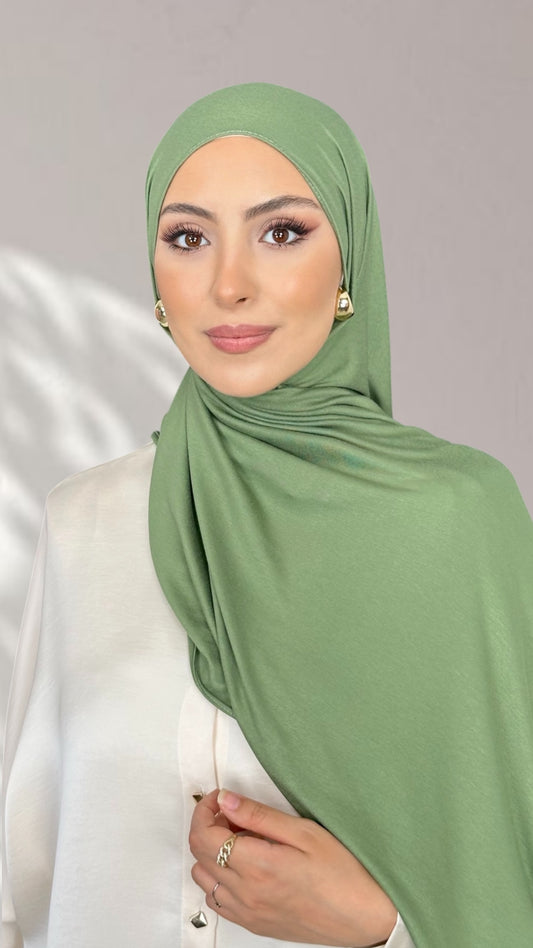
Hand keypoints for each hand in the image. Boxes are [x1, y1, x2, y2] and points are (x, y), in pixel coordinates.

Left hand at [189, 788, 395, 946]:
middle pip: (198, 856)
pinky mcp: (254, 925)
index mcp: (257, 867)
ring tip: (239, 838)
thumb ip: (259, 815)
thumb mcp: (304, 831)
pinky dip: (218, 879)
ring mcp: (247, 913)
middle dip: (207, 826)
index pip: (203, 836)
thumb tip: (226, 800)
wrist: (363, 916)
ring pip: (203, 880)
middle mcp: (246, 894)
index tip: (219, 798)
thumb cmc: (343, 873)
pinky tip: (243, 865)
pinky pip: (217, 901)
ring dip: (211, 854)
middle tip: (232, 813)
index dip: (204, 810)